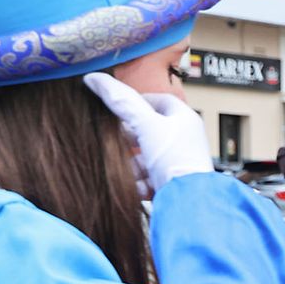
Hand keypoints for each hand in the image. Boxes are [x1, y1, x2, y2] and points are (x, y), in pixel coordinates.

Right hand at [83, 73, 211, 193]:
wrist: (190, 204)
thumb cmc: (176, 161)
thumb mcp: (146, 125)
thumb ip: (121, 102)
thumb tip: (95, 78)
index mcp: (185, 120)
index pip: (159, 100)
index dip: (137, 100)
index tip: (117, 105)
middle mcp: (185, 141)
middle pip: (149, 130)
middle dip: (130, 137)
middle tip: (116, 138)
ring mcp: (179, 164)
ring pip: (146, 157)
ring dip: (133, 163)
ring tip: (129, 170)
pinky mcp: (173, 186)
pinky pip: (149, 179)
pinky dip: (140, 182)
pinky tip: (139, 187)